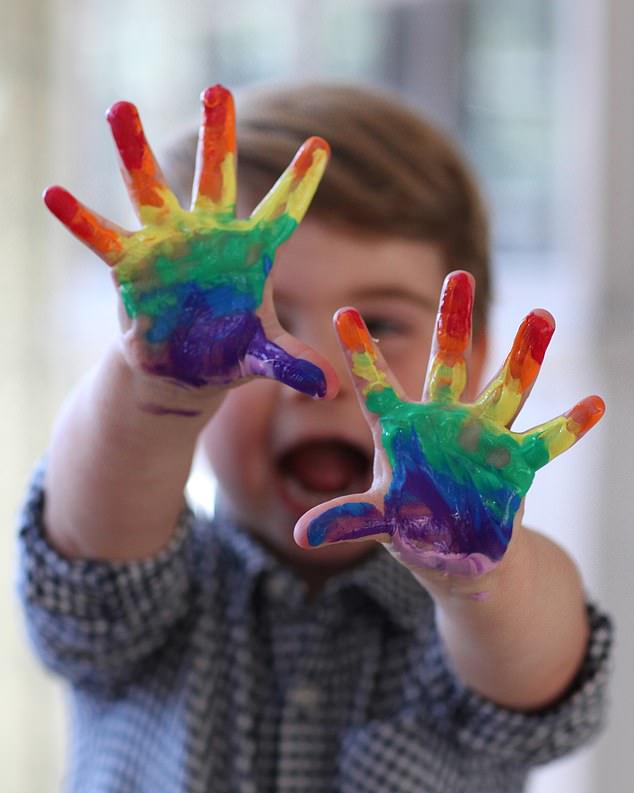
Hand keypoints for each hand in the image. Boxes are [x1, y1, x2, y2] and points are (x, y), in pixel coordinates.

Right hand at [43, 85, 335, 396]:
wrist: (183, 369)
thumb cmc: (229, 353)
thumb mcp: (263, 357)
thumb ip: (294, 363)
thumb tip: (332, 388)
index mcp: (249, 253)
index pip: (281, 212)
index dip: (298, 182)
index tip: (320, 145)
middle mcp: (208, 237)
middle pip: (213, 180)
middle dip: (216, 137)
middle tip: (217, 89)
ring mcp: (167, 246)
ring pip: (151, 192)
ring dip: (135, 153)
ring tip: (118, 108)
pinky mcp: (132, 267)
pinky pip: (103, 239)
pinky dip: (80, 220)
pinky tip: (53, 195)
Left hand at [294, 271, 604, 576]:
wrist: (457, 553)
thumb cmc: (410, 527)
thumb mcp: (377, 520)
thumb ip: (347, 519)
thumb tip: (301, 534)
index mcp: (400, 430)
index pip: (375, 384)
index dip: (360, 351)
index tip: (341, 311)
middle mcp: (442, 421)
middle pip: (447, 364)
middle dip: (453, 322)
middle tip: (459, 274)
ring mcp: (482, 436)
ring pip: (504, 388)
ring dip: (525, 356)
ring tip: (543, 316)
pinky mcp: (515, 462)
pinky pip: (545, 440)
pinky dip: (569, 427)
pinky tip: (594, 405)